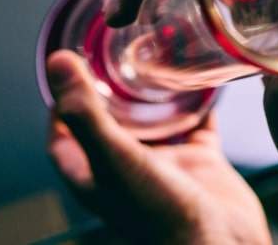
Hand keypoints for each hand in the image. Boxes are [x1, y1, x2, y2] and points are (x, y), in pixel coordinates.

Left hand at [46, 50, 271, 244]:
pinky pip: (199, 123)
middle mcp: (127, 167)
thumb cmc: (160, 214)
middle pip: (110, 122)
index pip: (64, 133)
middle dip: (110, 89)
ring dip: (154, 94)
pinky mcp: (201, 162)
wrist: (219, 244)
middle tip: (113, 52)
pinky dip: (199, 101)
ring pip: (155, 121)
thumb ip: (86, 114)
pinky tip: (203, 79)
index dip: (60, 102)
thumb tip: (58, 63)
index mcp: (95, 174)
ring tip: (156, 55)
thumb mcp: (115, 159)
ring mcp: (166, 164)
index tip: (66, 67)